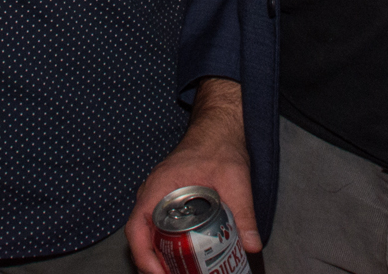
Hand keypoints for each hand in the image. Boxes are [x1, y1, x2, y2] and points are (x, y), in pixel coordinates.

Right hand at [126, 79, 259, 273]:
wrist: (218, 129)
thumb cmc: (219, 146)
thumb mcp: (235, 179)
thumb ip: (243, 212)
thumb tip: (252, 245)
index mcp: (158, 187)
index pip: (136, 227)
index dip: (143, 255)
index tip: (160, 273)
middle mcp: (151, 194)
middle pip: (141, 237)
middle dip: (154, 263)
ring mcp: (157, 198)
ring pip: (148, 234)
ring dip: (160, 256)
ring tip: (181, 272)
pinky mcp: (167, 201)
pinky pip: (158, 228)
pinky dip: (167, 245)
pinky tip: (186, 257)